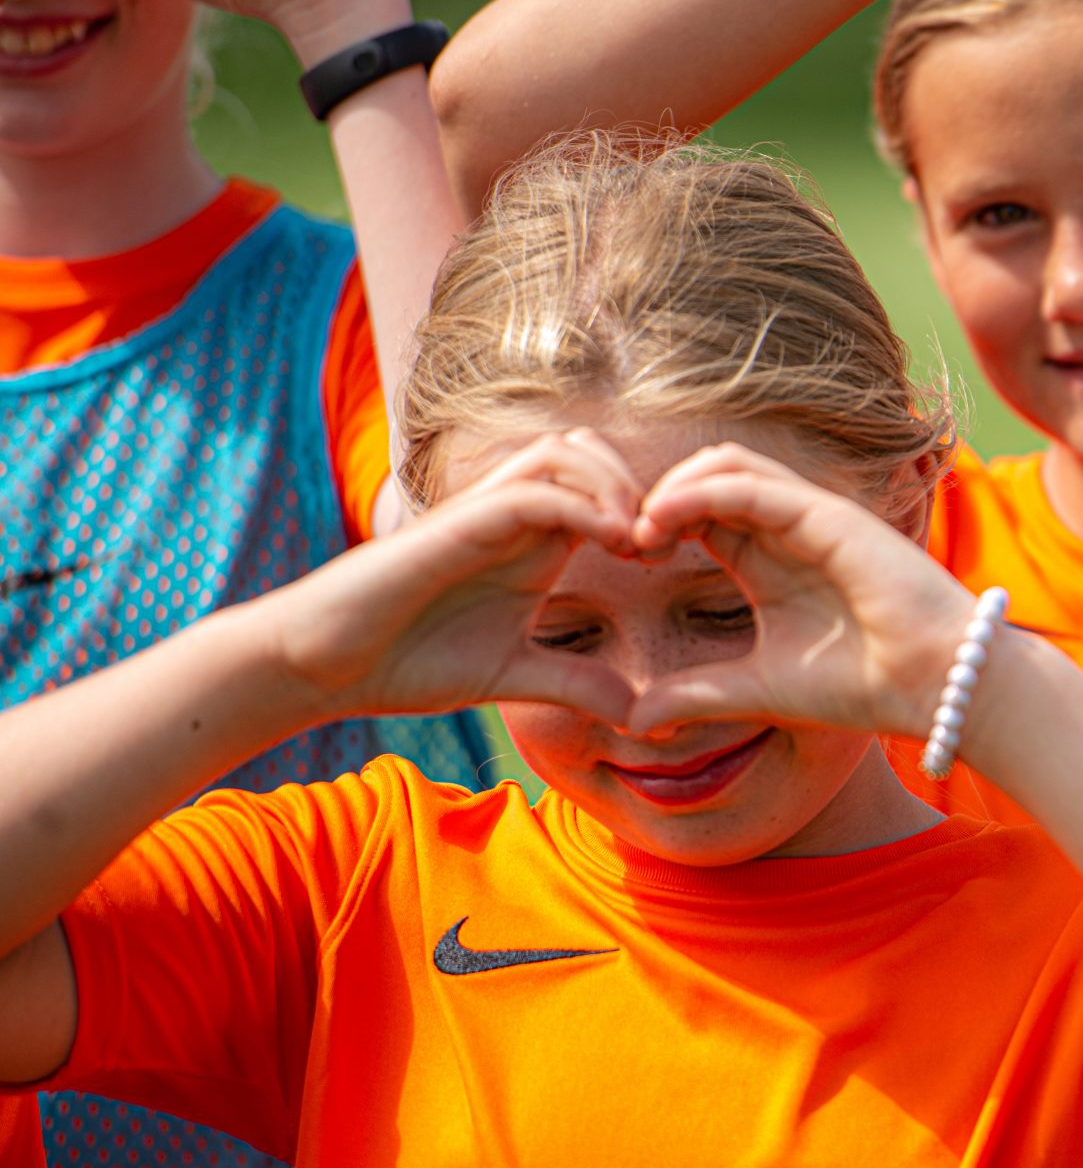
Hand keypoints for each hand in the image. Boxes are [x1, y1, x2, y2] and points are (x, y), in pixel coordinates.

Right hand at [270, 430, 640, 725]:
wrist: (322, 665)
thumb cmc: (407, 661)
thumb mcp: (514, 676)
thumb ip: (576, 683)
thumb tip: (640, 714)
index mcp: (531, 542)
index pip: (601, 488)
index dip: (650, 510)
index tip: (675, 557)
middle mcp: (511, 517)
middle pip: (590, 453)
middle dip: (640, 486)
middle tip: (666, 543)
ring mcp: (482, 515)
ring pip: (563, 455)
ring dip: (614, 487)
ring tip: (639, 543)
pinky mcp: (454, 525)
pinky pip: (530, 492)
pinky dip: (579, 506)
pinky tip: (610, 546)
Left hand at [621, 443, 979, 739]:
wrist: (934, 686)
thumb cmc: (862, 687)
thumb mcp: (755, 690)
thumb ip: (697, 694)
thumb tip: (635, 722)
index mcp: (768, 561)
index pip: (698, 515)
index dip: (653, 525)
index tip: (625, 561)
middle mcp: (786, 530)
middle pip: (704, 478)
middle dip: (655, 498)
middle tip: (623, 539)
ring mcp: (808, 516)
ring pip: (725, 464)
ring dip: (672, 487)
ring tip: (642, 528)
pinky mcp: (827, 514)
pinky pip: (750, 483)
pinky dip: (700, 492)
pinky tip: (666, 522)